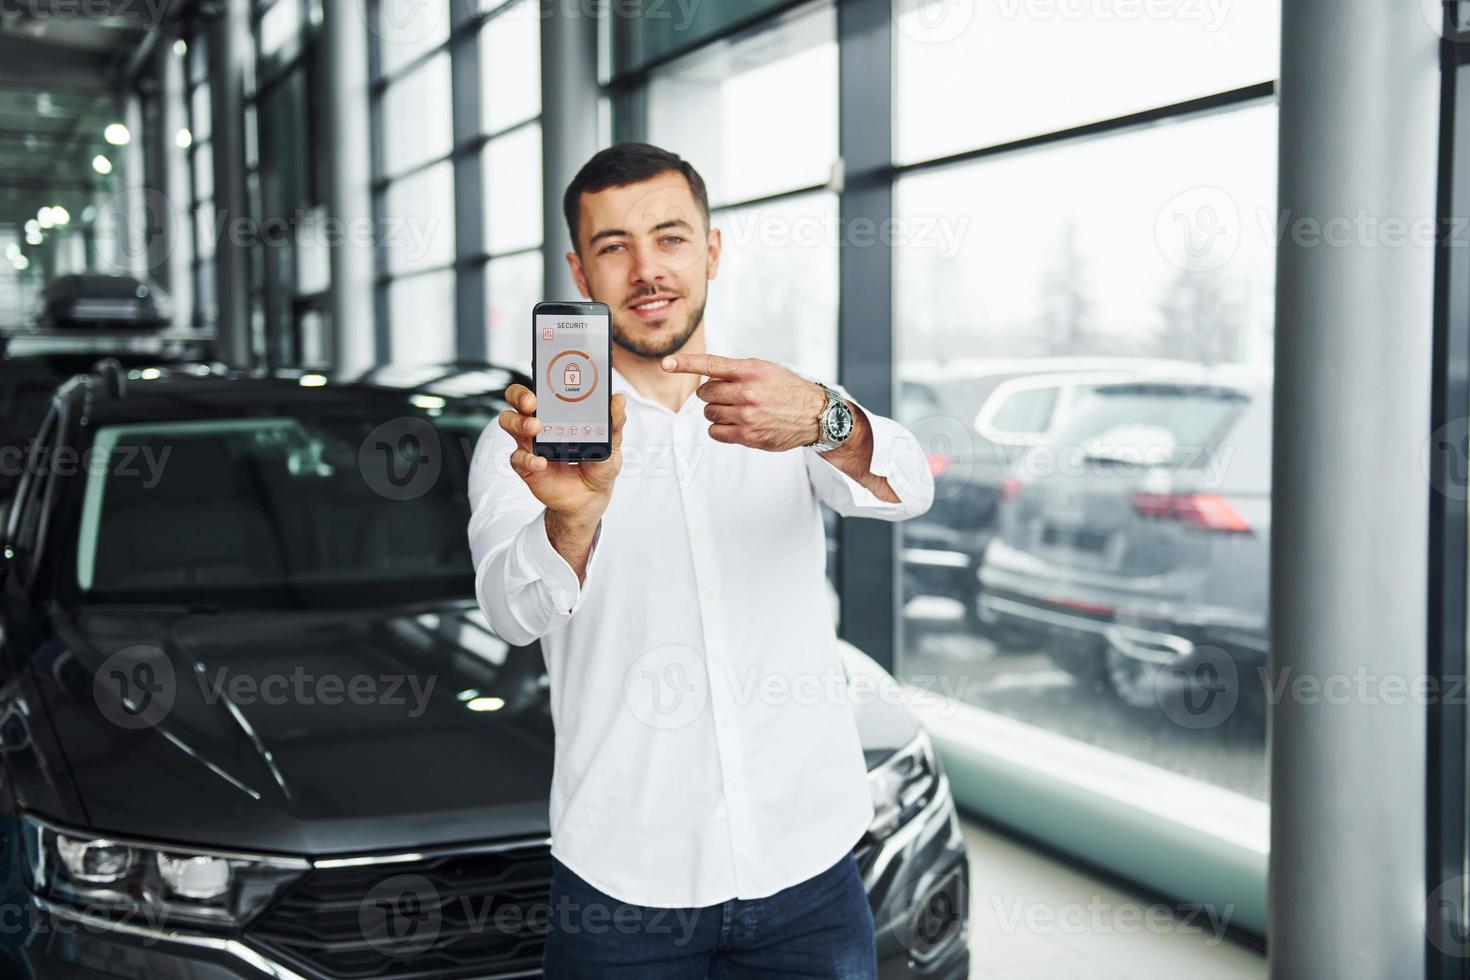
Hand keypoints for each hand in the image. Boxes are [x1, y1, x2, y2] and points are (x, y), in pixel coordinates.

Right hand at [498, 384, 627, 526]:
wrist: (590, 497)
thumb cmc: (598, 464)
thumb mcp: (611, 444)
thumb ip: (614, 423)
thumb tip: (619, 399)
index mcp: (560, 410)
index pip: (544, 386)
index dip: (539, 374)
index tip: (543, 369)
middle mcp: (541, 421)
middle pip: (517, 398)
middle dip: (520, 395)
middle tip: (533, 402)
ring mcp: (530, 442)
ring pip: (509, 421)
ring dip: (519, 422)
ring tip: (536, 428)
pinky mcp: (526, 464)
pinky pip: (518, 457)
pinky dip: (528, 459)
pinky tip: (541, 463)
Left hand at [661, 353, 824, 451]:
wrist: (814, 414)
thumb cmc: (787, 390)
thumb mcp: (765, 370)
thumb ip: (736, 372)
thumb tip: (707, 381)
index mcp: (749, 370)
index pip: (710, 365)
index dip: (685, 363)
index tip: (665, 363)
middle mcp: (746, 392)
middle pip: (705, 393)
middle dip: (711, 395)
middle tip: (729, 396)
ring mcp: (746, 415)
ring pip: (709, 413)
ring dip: (717, 412)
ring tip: (737, 410)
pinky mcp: (747, 436)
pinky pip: (715, 432)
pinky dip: (720, 428)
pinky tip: (736, 424)